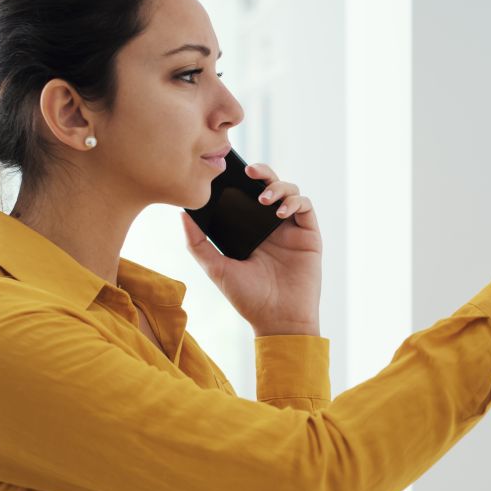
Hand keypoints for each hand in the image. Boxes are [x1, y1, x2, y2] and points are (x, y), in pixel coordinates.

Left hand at [181, 162, 322, 336]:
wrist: (278, 320)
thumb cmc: (248, 298)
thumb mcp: (216, 269)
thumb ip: (197, 243)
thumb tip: (182, 214)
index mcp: (249, 230)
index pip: (245, 194)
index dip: (239, 179)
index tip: (227, 170)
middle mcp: (270, 225)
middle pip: (269, 185)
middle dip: (261, 172)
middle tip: (249, 170)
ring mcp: (291, 228)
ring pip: (289, 191)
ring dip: (278, 187)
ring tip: (264, 199)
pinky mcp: (309, 234)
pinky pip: (306, 206)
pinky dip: (294, 201)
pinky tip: (280, 211)